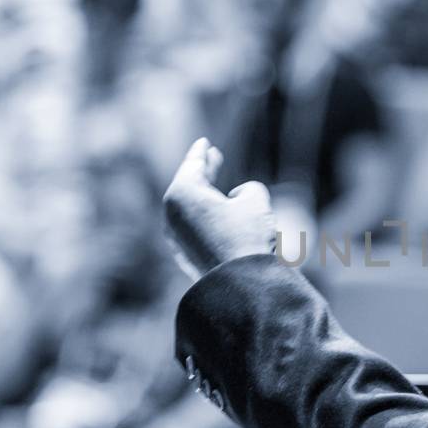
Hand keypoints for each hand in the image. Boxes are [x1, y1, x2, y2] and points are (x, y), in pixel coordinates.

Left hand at [163, 138, 277, 279]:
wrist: (240, 286)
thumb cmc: (247, 237)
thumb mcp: (255, 200)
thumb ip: (248, 189)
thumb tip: (236, 198)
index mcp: (182, 193)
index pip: (193, 165)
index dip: (201, 151)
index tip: (205, 142)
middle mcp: (172, 214)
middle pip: (188, 185)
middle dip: (202, 171)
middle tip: (212, 156)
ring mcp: (175, 238)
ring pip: (190, 208)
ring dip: (204, 196)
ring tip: (217, 186)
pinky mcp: (184, 255)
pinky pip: (194, 227)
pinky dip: (205, 216)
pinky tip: (220, 216)